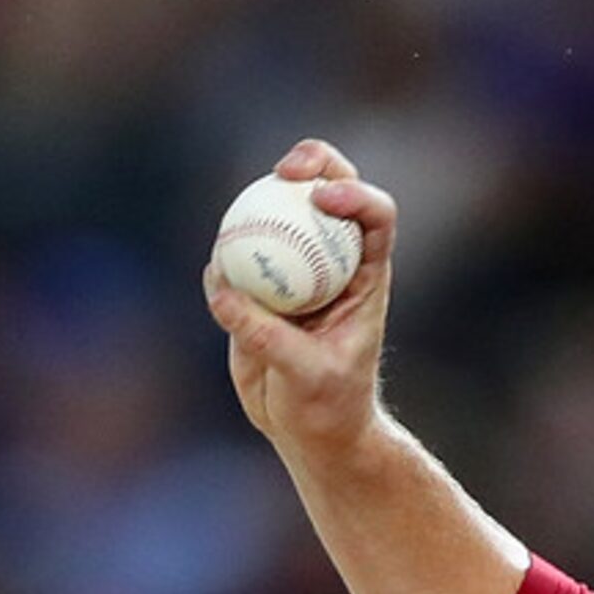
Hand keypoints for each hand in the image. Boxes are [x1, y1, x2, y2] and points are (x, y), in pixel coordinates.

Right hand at [202, 139, 397, 459]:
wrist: (308, 429)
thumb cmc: (328, 407)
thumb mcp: (308, 377)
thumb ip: (268, 337)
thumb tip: (225, 291)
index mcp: (365, 276)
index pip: (374, 217)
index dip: (356, 195)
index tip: (324, 198)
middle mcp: (332, 261)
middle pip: (328, 191)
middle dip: (312, 164)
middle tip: (285, 172)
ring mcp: (293, 267)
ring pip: (277, 213)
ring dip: (258, 200)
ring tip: (239, 217)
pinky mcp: (255, 285)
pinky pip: (235, 254)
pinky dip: (225, 255)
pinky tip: (219, 272)